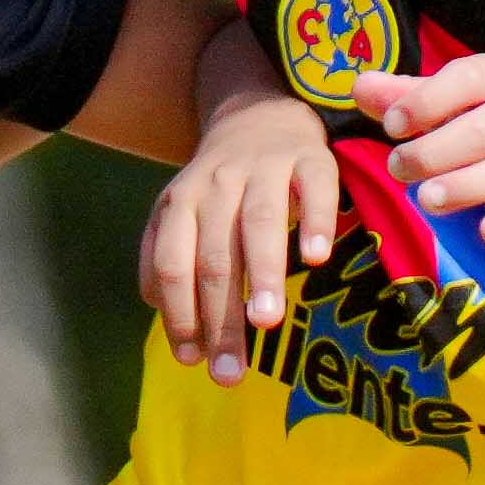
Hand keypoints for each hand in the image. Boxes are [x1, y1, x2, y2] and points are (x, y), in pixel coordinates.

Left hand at [141, 69, 337, 382]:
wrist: (259, 114)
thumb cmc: (221, 186)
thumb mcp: (181, 215)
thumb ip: (168, 262)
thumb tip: (170, 324)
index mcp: (180, 204)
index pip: (173, 265)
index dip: (180, 314)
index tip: (192, 361)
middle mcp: (217, 185)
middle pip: (214, 256)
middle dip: (220, 317)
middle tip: (230, 371)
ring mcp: (265, 168)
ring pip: (259, 222)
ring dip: (261, 274)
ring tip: (266, 322)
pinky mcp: (311, 158)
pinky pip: (314, 187)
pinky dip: (315, 221)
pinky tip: (316, 258)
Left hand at [348, 59, 484, 248]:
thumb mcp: (470, 95)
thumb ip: (413, 94)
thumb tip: (357, 87)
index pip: (464, 82)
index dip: (426, 101)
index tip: (392, 124)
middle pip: (480, 132)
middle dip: (435, 153)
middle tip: (400, 169)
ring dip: (466, 187)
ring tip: (428, 200)